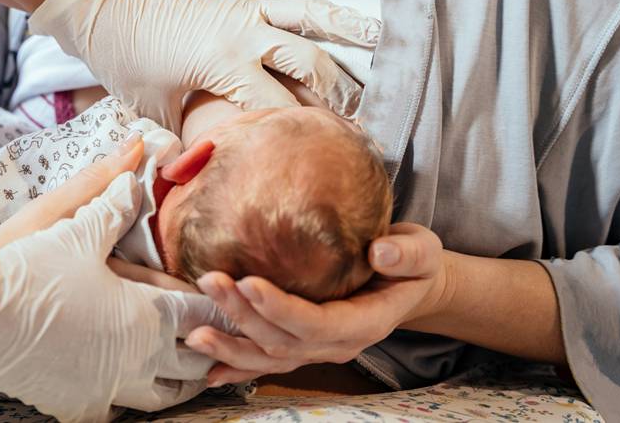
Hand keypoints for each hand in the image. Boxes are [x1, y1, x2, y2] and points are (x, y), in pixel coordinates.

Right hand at [0, 142, 230, 421]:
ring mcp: (107, 388)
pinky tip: (126, 383)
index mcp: (145, 314)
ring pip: (163, 396)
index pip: (204, 313)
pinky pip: (117, 411)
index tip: (234, 295)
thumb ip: (112, 192)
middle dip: (210, 345)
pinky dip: (129, 398)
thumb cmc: (25, 264)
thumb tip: (138, 150)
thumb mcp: (73, 223)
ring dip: (177, 379)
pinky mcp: (76, 405)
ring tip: (181, 364)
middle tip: (218, 331)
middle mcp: (136, 359)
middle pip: (195, 362)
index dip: (222, 303)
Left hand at [28, 0, 380, 131]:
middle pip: (308, 63)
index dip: (305, 132)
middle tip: (361, 110)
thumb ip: (186, 139)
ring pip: (306, 13)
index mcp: (227, 67)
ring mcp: (242, 4)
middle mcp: (245, 33)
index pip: (280, 107)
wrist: (101, 10)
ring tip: (380, 35)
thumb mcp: (155, 110)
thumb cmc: (126, 64)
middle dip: (338, 89)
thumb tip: (203, 175)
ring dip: (344, 24)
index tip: (331, 151)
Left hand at [185, 223, 446, 385]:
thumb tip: (380, 253)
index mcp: (366, 322)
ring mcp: (317, 351)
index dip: (281, 308)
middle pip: (283, 340)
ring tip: (196, 331)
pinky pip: (266, 363)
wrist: (407, 285)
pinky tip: (208, 369)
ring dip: (231, 345)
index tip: (248, 281)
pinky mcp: (301, 347)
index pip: (317, 323)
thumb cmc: (410, 263)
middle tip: (210, 282)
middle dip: (243, 315)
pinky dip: (236, 367)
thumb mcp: (423, 250)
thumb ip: (407, 253)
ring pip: (269, 357)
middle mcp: (337, 344)